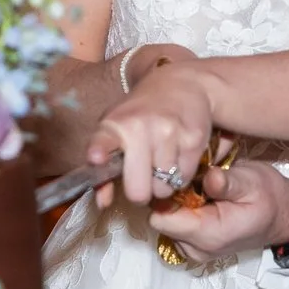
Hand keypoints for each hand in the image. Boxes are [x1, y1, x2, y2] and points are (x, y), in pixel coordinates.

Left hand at [91, 59, 218, 204]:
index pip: (104, 141)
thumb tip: (102, 204)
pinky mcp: (193, 139)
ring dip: (163, 183)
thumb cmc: (142, 115)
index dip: (99, 151)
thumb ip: (104, 168)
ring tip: (162, 161)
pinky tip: (178, 155)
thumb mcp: (116, 131)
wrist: (183, 85)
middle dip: (141, 192)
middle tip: (143, 177)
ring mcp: (169, 133)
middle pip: (138, 191)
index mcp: (116, 124)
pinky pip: (184, 179)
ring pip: (164, 189)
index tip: (95, 158)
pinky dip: (181, 175)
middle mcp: (141, 127)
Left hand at [148, 160, 288, 263]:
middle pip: (161, 218)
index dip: (165, 193)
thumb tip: (208, 177)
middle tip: (193, 178)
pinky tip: (201, 196)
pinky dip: (183, 209)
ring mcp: (194, 248)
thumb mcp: (252, 182)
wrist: (284, 216)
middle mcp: (197, 248)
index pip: (161, 217)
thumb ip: (227, 183)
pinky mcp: (194, 244)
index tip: (180, 175)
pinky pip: (175, 224)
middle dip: (171, 196)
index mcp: (209, 235)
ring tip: (200, 187)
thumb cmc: (270, 198)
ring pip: (166, 220)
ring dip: (177, 202)